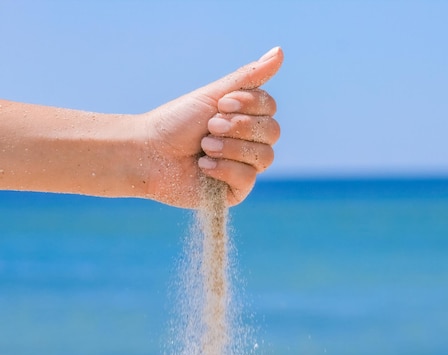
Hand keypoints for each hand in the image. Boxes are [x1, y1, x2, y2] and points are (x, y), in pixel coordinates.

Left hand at [144, 47, 282, 207]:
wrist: (148, 152)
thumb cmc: (176, 122)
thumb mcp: (213, 94)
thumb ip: (248, 77)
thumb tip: (280, 51)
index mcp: (246, 117)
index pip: (270, 108)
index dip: (250, 105)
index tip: (222, 104)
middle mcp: (249, 142)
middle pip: (272, 132)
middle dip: (239, 127)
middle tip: (210, 126)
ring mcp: (245, 167)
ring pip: (264, 157)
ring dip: (230, 148)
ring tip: (204, 147)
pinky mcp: (235, 191)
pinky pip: (248, 179)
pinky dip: (224, 169)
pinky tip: (203, 166)